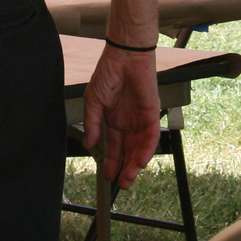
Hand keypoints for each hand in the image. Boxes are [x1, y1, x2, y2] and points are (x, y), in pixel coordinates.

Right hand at [81, 45, 160, 187]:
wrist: (125, 57)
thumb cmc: (108, 73)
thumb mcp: (93, 102)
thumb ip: (92, 125)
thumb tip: (88, 145)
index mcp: (113, 119)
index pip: (113, 146)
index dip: (111, 161)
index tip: (107, 174)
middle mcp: (128, 121)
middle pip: (128, 151)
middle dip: (124, 168)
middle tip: (120, 183)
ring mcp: (140, 119)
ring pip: (140, 148)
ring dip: (134, 164)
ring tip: (128, 179)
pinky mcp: (152, 114)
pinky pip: (151, 137)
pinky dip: (145, 151)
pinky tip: (138, 162)